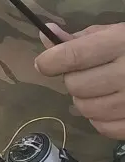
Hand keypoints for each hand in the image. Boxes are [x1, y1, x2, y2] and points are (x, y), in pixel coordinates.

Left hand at [35, 23, 124, 139]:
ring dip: (84, 100)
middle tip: (85, 74)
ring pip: (86, 108)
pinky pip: (104, 127)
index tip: (44, 63)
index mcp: (120, 44)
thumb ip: (78, 38)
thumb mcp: (113, 33)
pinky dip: (99, 119)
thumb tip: (46, 34)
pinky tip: (109, 105)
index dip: (50, 61)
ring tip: (98, 90)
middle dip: (72, 80)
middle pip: (75, 85)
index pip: (72, 55)